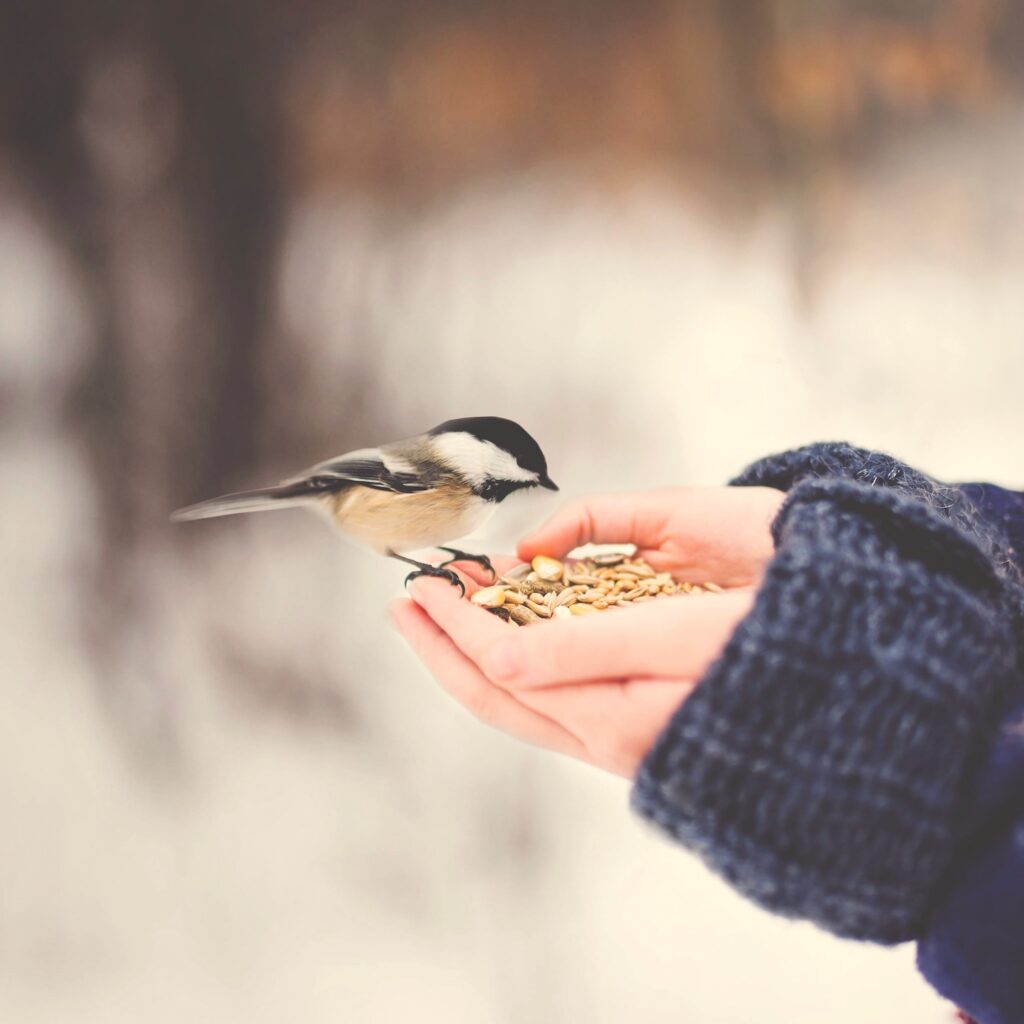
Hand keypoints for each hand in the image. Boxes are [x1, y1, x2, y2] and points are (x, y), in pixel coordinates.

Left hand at [391, 486, 783, 777]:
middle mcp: (609, 731)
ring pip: (528, 691)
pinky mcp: (643, 710)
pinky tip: (519, 623)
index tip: (418, 590)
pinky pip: (563, 684)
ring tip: (451, 604)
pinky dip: (527, 647)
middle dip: (448, 645)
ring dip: (482, 644)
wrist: (862, 677)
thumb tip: (497, 657)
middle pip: (501, 694)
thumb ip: (580, 653)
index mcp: (612, 720)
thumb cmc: (777, 648)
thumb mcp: (676, 642)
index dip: (454, 629)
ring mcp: (624, 725)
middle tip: (409, 601)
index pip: (504, 673)